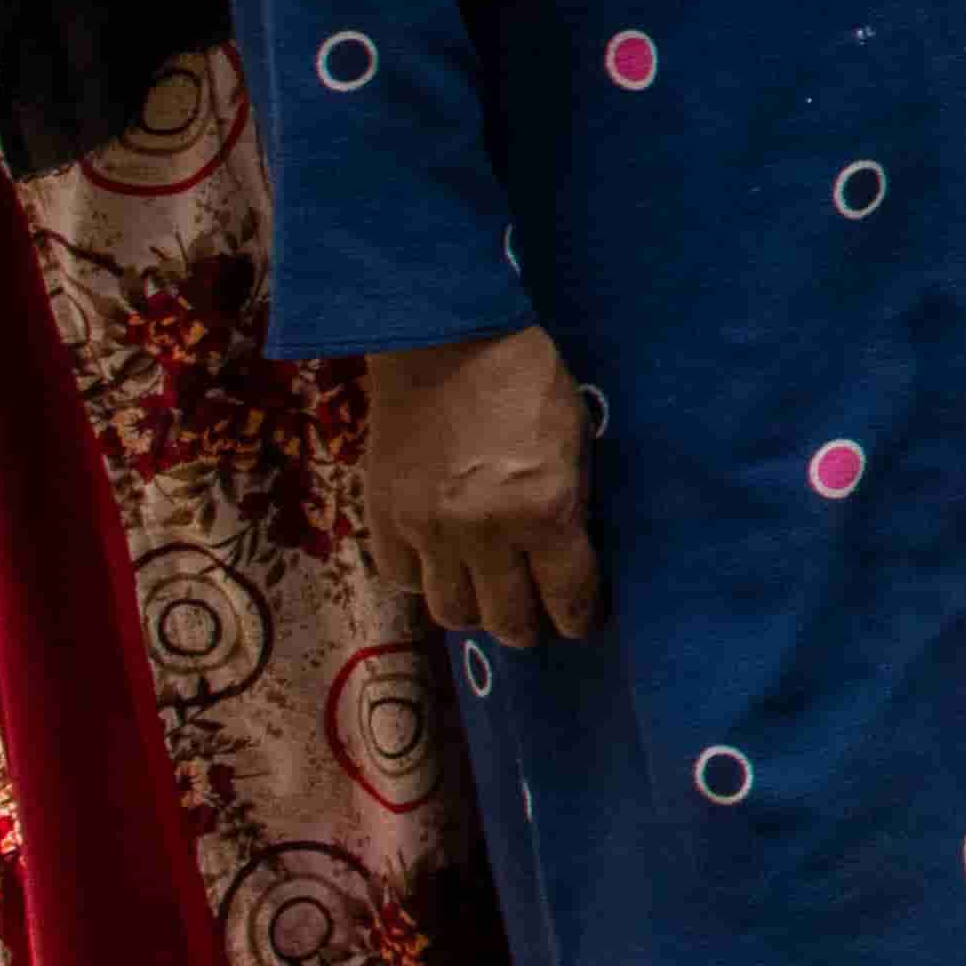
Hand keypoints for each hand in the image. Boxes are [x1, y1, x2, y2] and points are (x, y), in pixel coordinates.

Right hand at [366, 326, 604, 649]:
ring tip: (487, 598)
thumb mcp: (575, 439)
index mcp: (546, 509)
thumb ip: (571, 503)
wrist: (445, 339)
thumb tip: (572, 553)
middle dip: (527, 626)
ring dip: (474, 611)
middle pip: (506, 620)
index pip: (568, 595)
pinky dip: (423, 579)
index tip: (581, 621)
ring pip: (450, 612)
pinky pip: (402, 578)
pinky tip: (440, 565)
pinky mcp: (385, 517)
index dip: (578, 617)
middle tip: (535, 620)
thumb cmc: (528, 378)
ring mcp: (429, 529)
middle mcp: (485, 532)